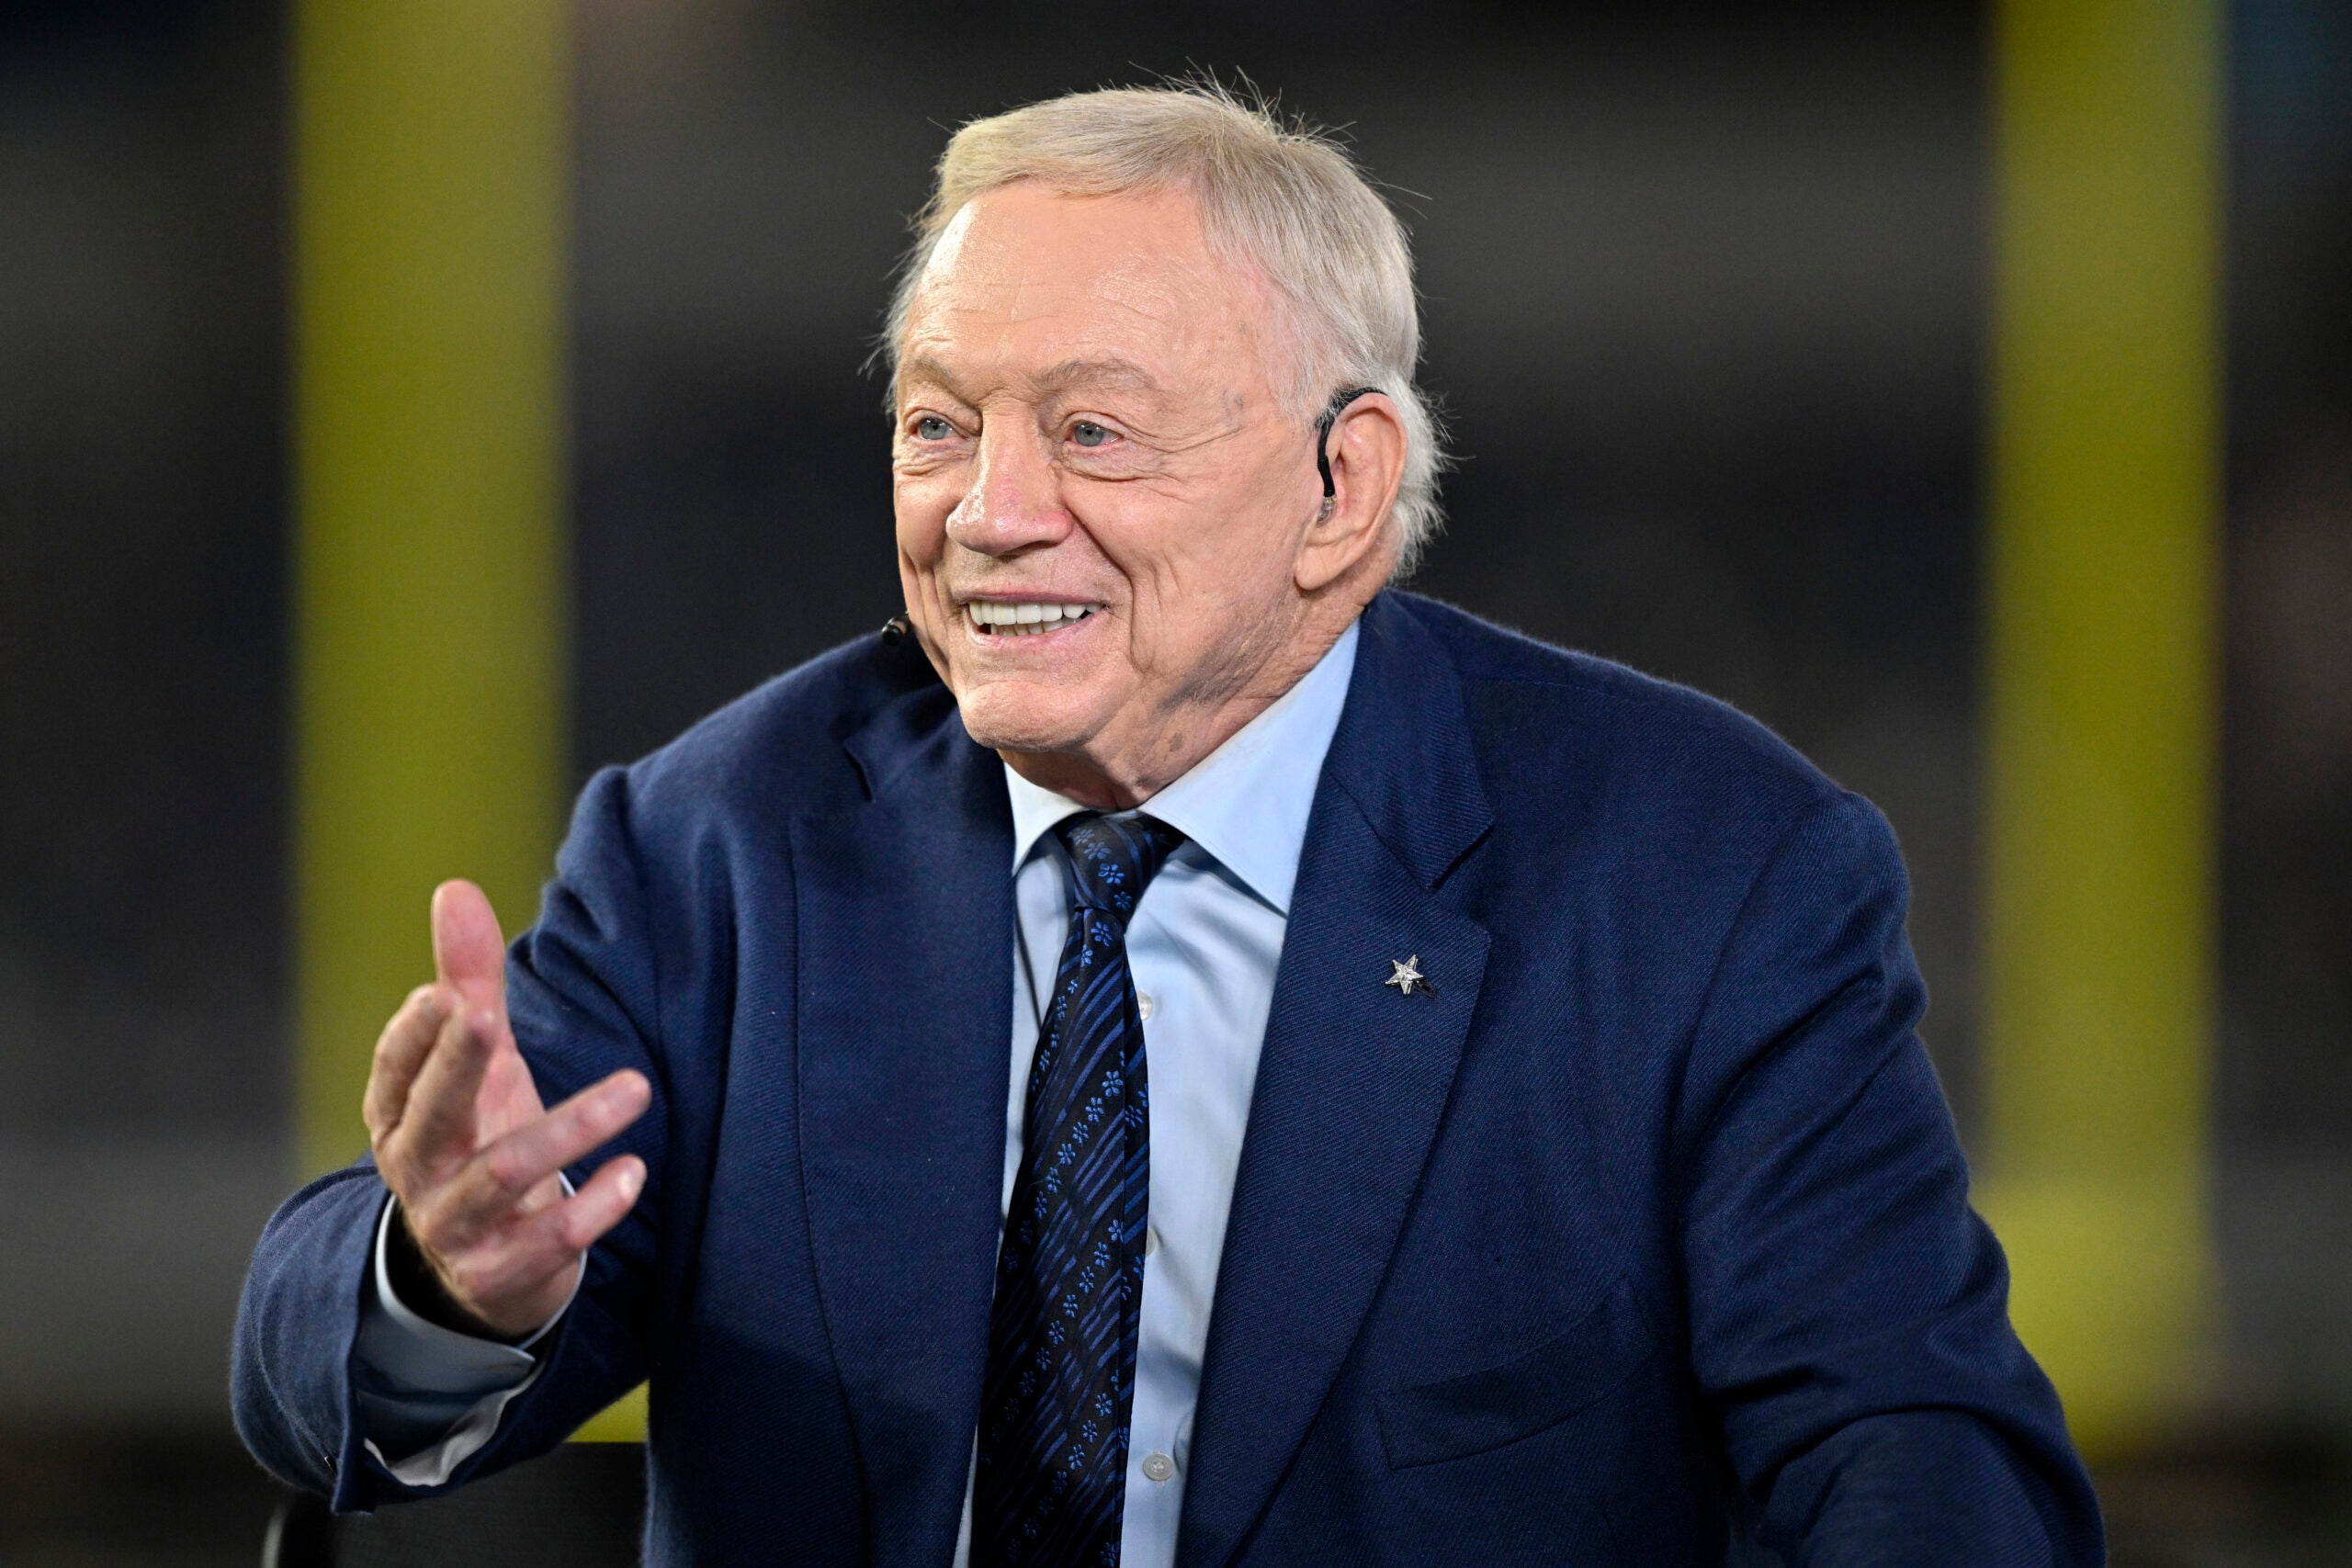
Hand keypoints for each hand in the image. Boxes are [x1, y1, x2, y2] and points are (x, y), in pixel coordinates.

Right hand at [364, 879, 650, 1338]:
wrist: (484, 1267)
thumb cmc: (480, 1136)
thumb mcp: (476, 1062)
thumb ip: (469, 982)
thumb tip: (455, 888)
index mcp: (399, 1114)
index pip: (396, 1067)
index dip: (417, 1031)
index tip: (449, 990)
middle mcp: (417, 1170)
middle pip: (434, 1115)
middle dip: (458, 1064)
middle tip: (488, 1015)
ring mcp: (455, 1226)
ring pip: (504, 1174)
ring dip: (572, 1128)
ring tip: (637, 1086)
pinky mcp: (502, 1272)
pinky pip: (550, 1241)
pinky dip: (595, 1205)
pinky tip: (634, 1171)